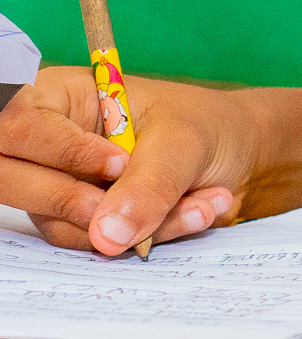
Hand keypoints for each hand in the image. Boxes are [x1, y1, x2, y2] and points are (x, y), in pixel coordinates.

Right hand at [0, 67, 243, 252]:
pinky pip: (92, 242)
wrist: (242, 158)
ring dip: (135, 225)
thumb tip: (107, 235)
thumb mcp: (185, 142)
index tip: (118, 164)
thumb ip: (149, 183)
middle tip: (140, 206)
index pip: (16, 123)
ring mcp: (58, 183)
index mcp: (60, 97)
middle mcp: (47, 143)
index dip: (60, 150)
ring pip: (60, 221)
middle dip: (78, 203)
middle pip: (14, 180)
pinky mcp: (80, 218)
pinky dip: (146, 237)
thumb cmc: (208, 126)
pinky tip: (196, 213)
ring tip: (201, 204)